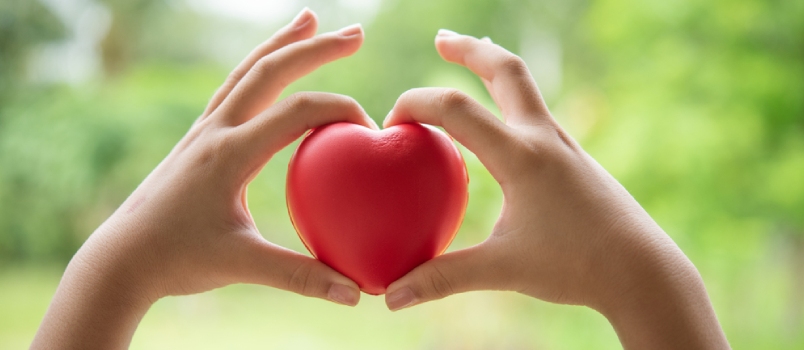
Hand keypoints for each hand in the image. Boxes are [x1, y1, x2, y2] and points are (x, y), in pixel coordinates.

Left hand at [32, 9, 374, 349]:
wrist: (120, 257)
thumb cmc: (177, 261)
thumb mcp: (242, 266)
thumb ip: (302, 277)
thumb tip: (357, 292)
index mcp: (229, 152)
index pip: (296, 111)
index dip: (339, 111)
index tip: (371, 131)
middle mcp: (215, 129)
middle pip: (269, 70)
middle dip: (315, 47)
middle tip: (357, 32)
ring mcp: (204, 129)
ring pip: (247, 71)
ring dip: (282, 43)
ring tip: (310, 20)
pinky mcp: (199, 138)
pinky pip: (234, 89)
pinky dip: (260, 69)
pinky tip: (271, 71)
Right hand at [383, 30, 729, 348]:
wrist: (644, 270)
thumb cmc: (577, 267)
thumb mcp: (503, 270)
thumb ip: (443, 278)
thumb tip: (391, 297)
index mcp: (522, 156)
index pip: (456, 108)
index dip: (415, 105)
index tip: (391, 125)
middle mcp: (544, 137)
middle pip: (506, 69)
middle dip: (469, 49)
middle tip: (441, 37)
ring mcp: (563, 144)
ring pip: (525, 87)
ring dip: (493, 68)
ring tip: (471, 57)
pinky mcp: (573, 157)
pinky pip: (534, 114)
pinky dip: (508, 102)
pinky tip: (499, 125)